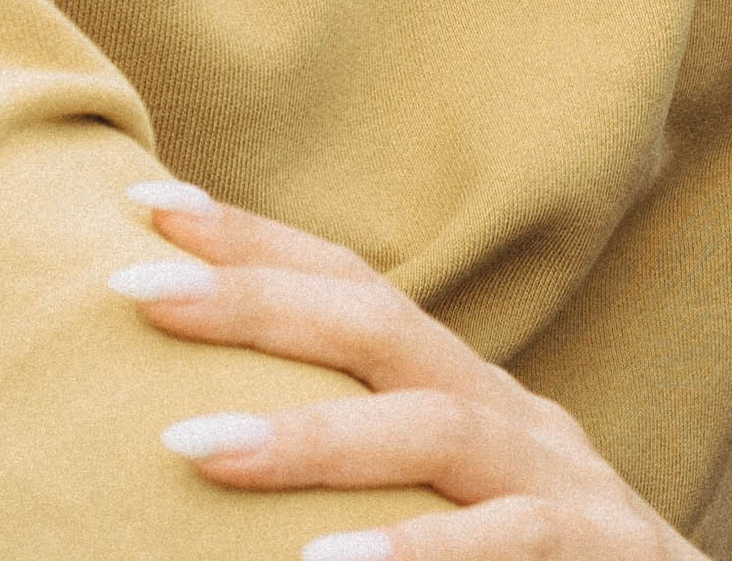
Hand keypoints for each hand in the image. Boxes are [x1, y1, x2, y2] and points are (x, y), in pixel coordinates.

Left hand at [113, 181, 703, 557]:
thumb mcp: (448, 504)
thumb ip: (365, 463)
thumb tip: (201, 437)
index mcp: (464, 395)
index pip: (354, 291)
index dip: (256, 242)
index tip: (143, 205)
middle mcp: (509, 415)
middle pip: (381, 327)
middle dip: (256, 300)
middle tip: (136, 293)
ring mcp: (557, 478)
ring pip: (432, 430)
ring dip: (308, 441)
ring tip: (189, 450)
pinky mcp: (594, 549)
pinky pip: (506, 543)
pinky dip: (419, 553)